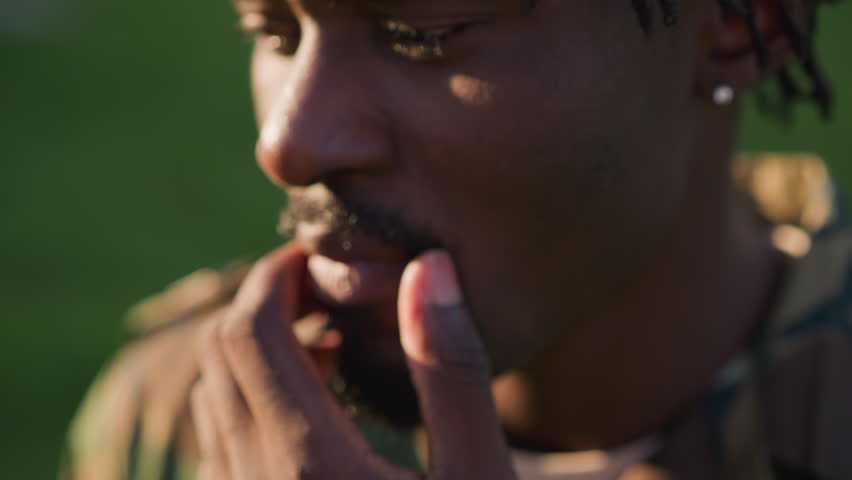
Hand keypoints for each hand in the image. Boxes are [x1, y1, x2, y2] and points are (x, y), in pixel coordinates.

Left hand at [191, 244, 517, 479]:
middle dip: (265, 308)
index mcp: (305, 465)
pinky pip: (223, 446)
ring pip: (214, 402)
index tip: (322, 260)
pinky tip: (315, 414)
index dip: (277, 278)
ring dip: (258, 357)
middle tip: (330, 297)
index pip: (247, 332)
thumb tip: (428, 268)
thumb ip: (450, 370)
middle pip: (219, 358)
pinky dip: (254, 404)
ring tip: (329, 348)